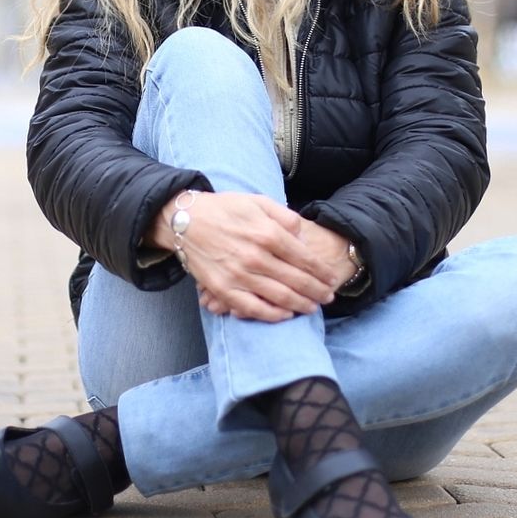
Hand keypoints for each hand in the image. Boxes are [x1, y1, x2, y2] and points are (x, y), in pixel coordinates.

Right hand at [198, 217, 358, 316]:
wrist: (185, 220)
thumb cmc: (224, 208)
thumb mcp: (258, 202)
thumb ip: (284, 216)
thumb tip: (302, 237)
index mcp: (268, 233)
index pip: (305, 258)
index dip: (322, 271)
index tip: (331, 278)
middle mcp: (257, 257)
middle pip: (298, 281)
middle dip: (318, 291)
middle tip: (329, 297)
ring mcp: (240, 276)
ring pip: (280, 297)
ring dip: (301, 305)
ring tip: (313, 307)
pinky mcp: (224, 290)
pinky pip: (253, 309)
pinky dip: (273, 315)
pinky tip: (285, 315)